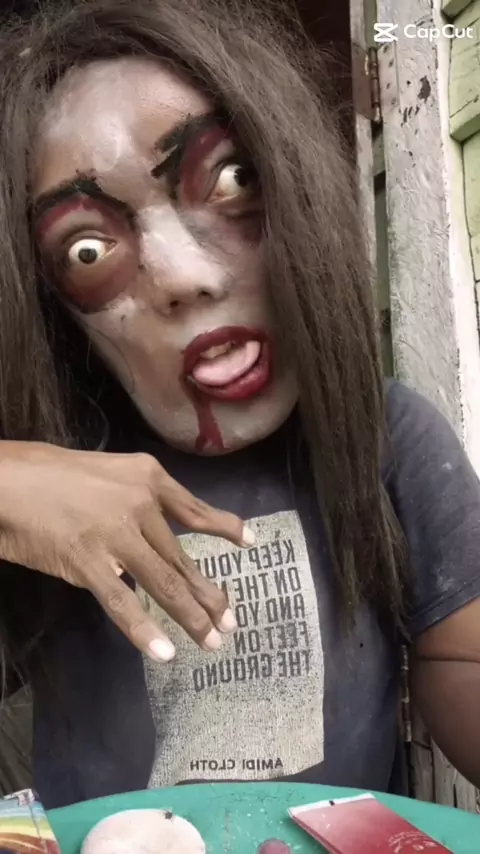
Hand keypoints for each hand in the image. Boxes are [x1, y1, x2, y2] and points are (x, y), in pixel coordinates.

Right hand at [0, 442, 253, 660]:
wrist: (5, 478)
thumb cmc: (50, 475)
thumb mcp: (108, 474)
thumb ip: (136, 503)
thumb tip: (153, 542)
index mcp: (148, 477)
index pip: (195, 508)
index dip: (226, 526)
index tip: (250, 542)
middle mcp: (141, 503)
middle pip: (182, 557)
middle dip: (208, 594)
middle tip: (229, 622)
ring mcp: (117, 533)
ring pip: (164, 582)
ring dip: (190, 616)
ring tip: (210, 642)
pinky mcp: (89, 560)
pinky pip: (123, 601)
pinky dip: (144, 630)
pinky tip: (163, 651)